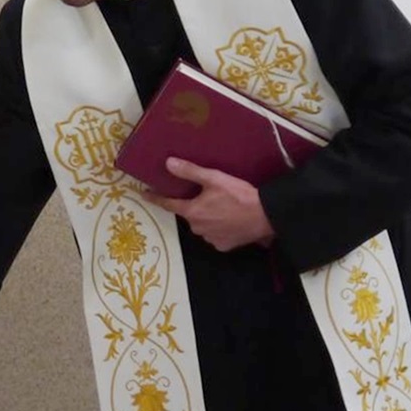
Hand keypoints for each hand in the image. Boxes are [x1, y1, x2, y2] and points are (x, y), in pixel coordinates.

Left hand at [141, 158, 274, 251]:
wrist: (265, 215)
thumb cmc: (238, 195)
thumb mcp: (214, 178)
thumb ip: (190, 172)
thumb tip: (168, 164)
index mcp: (192, 211)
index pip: (168, 204)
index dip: (156, 198)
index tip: (145, 194)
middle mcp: (197, 228)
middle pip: (190, 214)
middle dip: (194, 206)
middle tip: (208, 196)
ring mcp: (210, 239)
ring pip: (203, 225)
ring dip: (208, 217)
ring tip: (223, 207)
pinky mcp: (224, 246)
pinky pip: (216, 235)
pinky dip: (219, 228)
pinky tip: (230, 220)